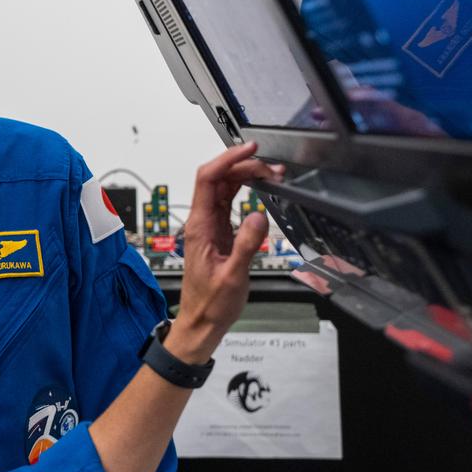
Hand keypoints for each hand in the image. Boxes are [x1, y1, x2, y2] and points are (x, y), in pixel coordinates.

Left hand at [165, 142, 282, 363]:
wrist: (200, 322)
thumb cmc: (211, 304)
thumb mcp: (233, 276)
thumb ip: (246, 245)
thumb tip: (258, 216)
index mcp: (199, 227)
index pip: (208, 179)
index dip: (227, 160)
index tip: (249, 150)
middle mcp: (201, 222)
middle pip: (217, 179)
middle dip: (243, 166)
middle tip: (272, 168)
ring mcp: (208, 226)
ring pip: (224, 189)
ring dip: (245, 177)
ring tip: (272, 174)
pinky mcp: (217, 233)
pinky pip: (228, 203)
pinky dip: (245, 192)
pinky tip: (260, 189)